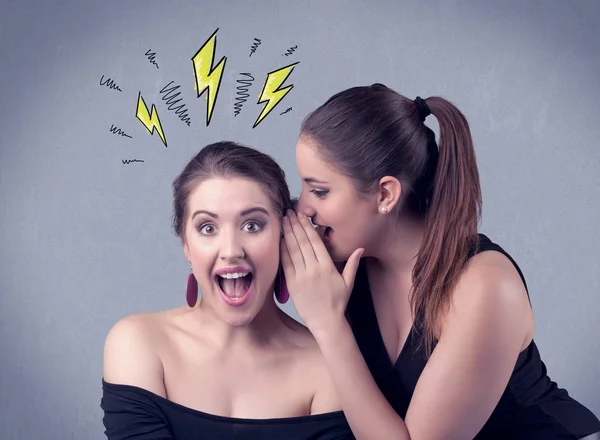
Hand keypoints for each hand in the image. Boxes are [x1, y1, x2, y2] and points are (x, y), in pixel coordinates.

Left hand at [281, 210, 363, 336]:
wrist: (326, 322)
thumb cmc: (338, 303)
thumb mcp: (349, 282)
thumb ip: (353, 264)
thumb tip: (360, 248)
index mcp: (327, 266)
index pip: (315, 241)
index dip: (307, 226)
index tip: (301, 215)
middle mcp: (313, 269)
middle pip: (302, 242)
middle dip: (294, 225)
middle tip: (288, 212)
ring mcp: (301, 277)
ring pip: (292, 250)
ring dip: (287, 234)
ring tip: (282, 221)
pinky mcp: (292, 284)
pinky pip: (285, 264)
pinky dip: (282, 250)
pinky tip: (279, 240)